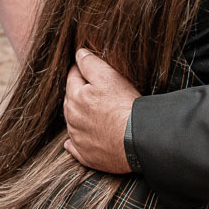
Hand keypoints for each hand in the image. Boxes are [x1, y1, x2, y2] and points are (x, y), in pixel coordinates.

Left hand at [63, 49, 138, 173]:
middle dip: (79, 93)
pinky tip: (83, 137)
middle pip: (71, 100)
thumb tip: (79, 53)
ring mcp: (78, 139)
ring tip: (96, 112)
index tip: (88, 69)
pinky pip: (75, 146)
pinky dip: (77, 141)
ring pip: (74, 122)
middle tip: (95, 90)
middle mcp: (72, 119)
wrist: (137, 141)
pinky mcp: (86, 155)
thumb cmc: (124, 107)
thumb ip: (90, 63)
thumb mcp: (109, 77)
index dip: (81, 70)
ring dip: (80, 115)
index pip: (73, 77)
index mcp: (75, 97)